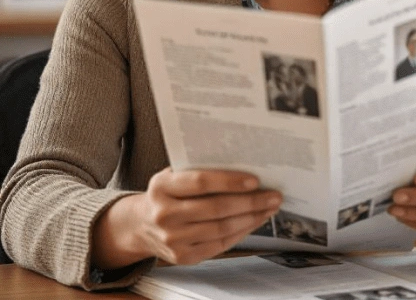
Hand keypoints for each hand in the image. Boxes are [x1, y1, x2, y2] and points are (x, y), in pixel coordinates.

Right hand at [91, 168, 281, 269]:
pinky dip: (241, 232)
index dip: (230, 181)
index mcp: (162, 187)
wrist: (139, 225)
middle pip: (216, 208)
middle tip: (274, 195)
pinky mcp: (182, 257)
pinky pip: (219, 245)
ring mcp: (172, 239)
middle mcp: (164, 214)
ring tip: (269, 208)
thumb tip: (243, 161)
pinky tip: (255, 222)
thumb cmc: (166, 193)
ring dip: (251, 218)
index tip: (255, 180)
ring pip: (221, 228)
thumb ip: (200, 168)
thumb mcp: (173, 175)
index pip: (201, 182)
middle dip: (251, 202)